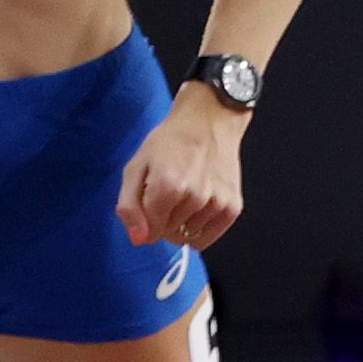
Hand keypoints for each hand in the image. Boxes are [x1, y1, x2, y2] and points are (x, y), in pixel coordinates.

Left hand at [116, 94, 244, 250]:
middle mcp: (195, 197)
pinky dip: (198, 229)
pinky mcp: (233, 207)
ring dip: (181, 223)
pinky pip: (207, 238)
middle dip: (162, 220)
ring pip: (186, 236)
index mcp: (167, 186)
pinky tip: (197, 208)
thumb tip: (139, 240)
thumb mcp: (136, 166)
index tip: (149, 202)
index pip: (150, 231)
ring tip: (185, 194)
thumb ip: (129, 206)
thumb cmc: (169, 142)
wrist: (209, 121)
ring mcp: (217, 203)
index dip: (144, 221)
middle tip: (167, 192)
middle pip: (168, 234)